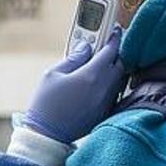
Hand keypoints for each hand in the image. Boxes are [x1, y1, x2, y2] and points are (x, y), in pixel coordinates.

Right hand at [23, 28, 127, 143]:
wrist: (46, 135)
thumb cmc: (46, 104)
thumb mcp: (53, 74)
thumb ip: (73, 58)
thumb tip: (85, 48)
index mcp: (92, 75)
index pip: (111, 50)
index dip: (114, 36)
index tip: (114, 29)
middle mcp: (104, 89)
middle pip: (120, 64)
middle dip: (115, 53)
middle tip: (104, 46)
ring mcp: (106, 103)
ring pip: (119, 80)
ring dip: (113, 69)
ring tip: (99, 64)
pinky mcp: (104, 114)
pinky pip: (114, 94)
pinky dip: (110, 85)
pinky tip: (96, 84)